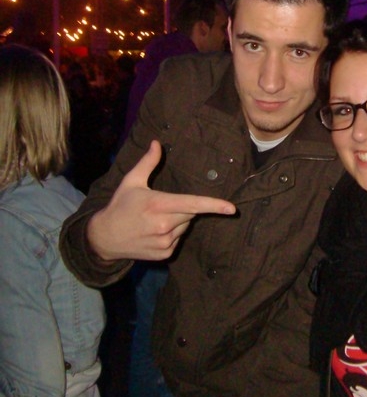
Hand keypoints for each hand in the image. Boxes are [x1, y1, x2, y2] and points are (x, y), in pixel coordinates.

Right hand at [87, 140, 236, 260]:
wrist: (104, 238)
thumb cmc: (120, 206)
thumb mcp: (131, 181)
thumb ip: (148, 162)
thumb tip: (157, 143)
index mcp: (157, 205)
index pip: (192, 204)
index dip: (214, 205)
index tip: (232, 208)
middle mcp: (164, 226)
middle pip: (191, 212)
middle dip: (183, 206)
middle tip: (162, 205)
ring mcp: (165, 242)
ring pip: (186, 226)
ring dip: (178, 220)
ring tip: (155, 219)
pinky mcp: (165, 253)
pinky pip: (179, 238)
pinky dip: (172, 233)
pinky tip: (154, 231)